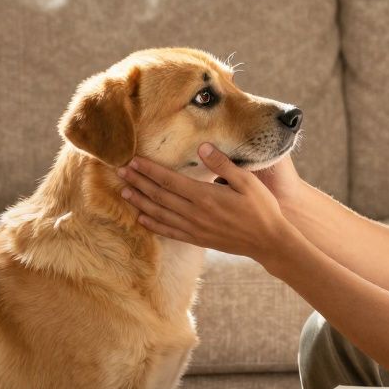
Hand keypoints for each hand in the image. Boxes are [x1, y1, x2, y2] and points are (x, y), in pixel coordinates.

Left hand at [117, 143, 295, 263]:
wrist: (269, 241)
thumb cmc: (261, 208)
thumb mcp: (247, 180)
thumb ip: (222, 164)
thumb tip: (202, 147)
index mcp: (205, 196)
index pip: (169, 180)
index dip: (149, 170)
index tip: (133, 160)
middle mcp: (195, 213)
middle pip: (159, 196)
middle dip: (138, 182)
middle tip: (120, 171)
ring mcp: (195, 228)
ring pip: (160, 214)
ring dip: (141, 202)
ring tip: (125, 192)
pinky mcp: (198, 239)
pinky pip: (169, 231)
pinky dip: (153, 224)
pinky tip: (142, 218)